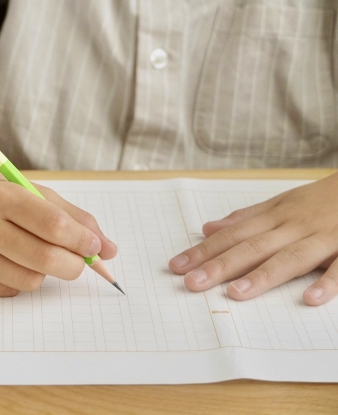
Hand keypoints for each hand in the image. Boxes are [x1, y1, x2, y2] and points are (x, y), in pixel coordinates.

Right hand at [0, 138, 116, 296]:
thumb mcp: (32, 192)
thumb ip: (73, 218)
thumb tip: (110, 250)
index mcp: (0, 196)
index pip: (52, 225)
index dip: (82, 240)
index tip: (96, 247)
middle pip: (44, 259)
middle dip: (73, 265)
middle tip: (78, 262)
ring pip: (30, 280)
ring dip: (44, 273)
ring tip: (34, 254)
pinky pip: (9, 290)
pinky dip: (19, 279)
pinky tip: (7, 260)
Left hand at [169, 172, 337, 305]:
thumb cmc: (320, 199)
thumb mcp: (282, 202)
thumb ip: (246, 218)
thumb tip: (207, 228)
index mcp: (275, 217)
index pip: (232, 235)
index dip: (203, 251)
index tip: (176, 267)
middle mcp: (294, 227)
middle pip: (253, 247)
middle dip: (221, 265)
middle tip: (192, 283)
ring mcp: (323, 238)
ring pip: (290, 257)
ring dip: (263, 275)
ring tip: (235, 292)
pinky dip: (328, 282)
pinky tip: (310, 299)